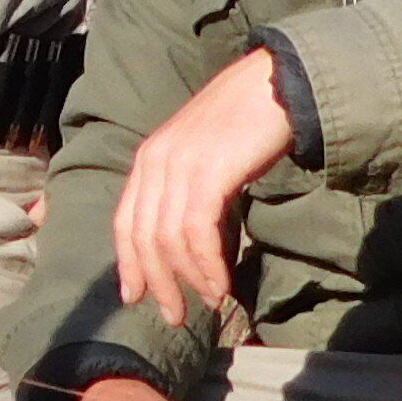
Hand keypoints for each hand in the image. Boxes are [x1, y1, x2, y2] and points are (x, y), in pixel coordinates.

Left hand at [111, 47, 296, 320]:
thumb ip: (184, 188)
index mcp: (148, 158)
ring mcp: (179, 164)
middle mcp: (155, 160)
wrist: (277, 84)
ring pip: (168, 240)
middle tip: (174, 316)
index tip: (135, 298)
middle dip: (157, 282)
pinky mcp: (208, 171)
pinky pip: (197, 231)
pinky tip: (221, 284)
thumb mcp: (200, 155)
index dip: (129, 264)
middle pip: (143, 237)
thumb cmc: (245, 123)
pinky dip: (207, 264)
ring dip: (189, 279)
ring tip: (208, 301)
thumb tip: (186, 235)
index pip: (125, 222)